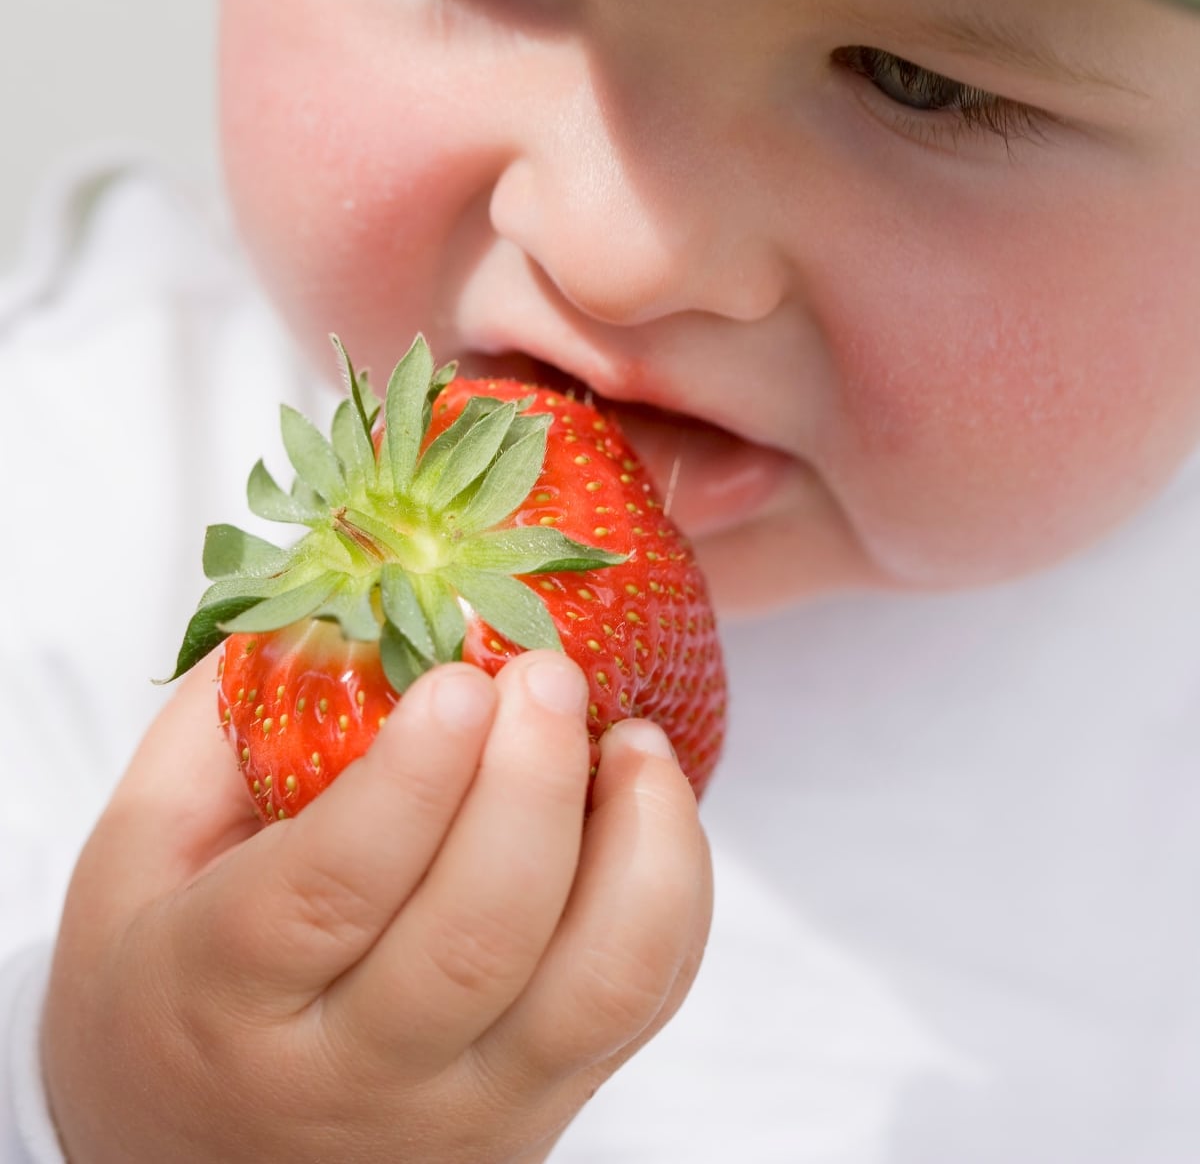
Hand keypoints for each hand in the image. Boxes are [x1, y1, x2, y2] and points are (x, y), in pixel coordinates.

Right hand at [41, 648, 712, 1162]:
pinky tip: (647, 805)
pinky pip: (641, 1006)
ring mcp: (463, 1111)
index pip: (335, 889)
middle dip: (533, 782)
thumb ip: (221, 722)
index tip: (458, 676)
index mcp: (226, 995)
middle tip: (548, 673)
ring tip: (633, 740)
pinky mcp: (542, 1114)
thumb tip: (333, 592)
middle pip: (477, 938)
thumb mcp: (137, 854)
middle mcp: (352, 1074)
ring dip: (641, 842)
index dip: (413, 775)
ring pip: (596, 989)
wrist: (185, 1161)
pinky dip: (672, 894)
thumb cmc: (160, 990)